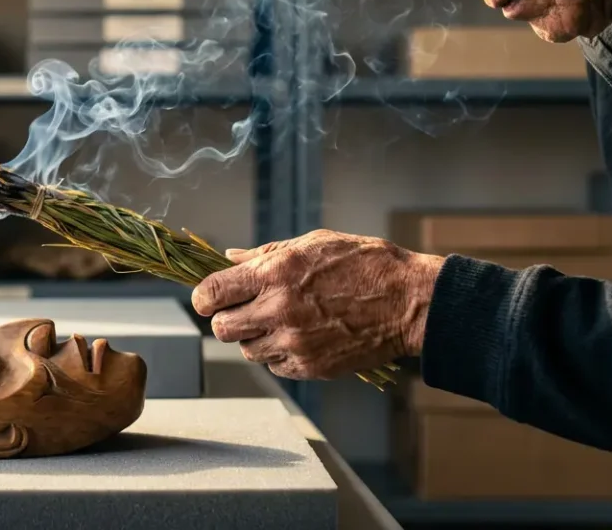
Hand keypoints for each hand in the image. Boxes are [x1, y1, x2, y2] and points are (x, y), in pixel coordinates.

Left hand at [191, 229, 445, 379]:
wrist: (409, 302)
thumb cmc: (365, 264)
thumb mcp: (313, 243)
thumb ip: (265, 254)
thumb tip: (229, 258)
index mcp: (274, 273)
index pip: (210, 294)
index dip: (202, 298)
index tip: (207, 299)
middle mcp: (278, 310)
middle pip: (221, 328)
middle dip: (226, 319)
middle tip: (244, 311)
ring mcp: (294, 342)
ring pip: (247, 351)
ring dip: (255, 338)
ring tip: (281, 321)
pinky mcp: (309, 367)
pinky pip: (274, 366)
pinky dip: (279, 354)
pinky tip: (300, 336)